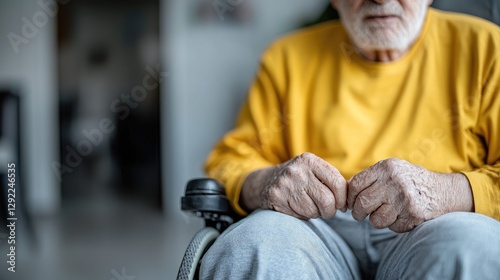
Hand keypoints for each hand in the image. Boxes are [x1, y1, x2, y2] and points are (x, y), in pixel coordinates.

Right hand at [241, 153, 346, 219]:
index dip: (343, 198)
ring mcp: (286, 184)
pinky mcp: (277, 197)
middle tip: (327, 210)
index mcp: (310, 160)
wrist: (265, 182)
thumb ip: (330, 180)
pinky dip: (302, 215)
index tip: (342, 204)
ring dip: (315, 213)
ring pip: (314, 210)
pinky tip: (296, 207)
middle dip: (330, 210)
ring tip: (307, 205)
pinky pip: (300, 215)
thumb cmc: (298, 179)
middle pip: (327, 200)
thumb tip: (349, 201)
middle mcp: (297, 170)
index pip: (338, 183)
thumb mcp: (312, 171)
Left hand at [347, 158, 473, 232]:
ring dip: (376, 220)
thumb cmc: (410, 181)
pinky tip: (401, 216)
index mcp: (386, 168)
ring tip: (385, 213)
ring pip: (375, 219)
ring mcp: (404, 199)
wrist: (443, 191)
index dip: (349, 197)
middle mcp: (394, 181)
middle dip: (358, 213)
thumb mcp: (391, 170)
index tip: (350, 204)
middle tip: (360, 215)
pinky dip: (393, 225)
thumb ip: (370, 178)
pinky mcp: (413, 214)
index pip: (355, 185)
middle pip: (362, 203)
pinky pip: (392, 227)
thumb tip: (344, 192)